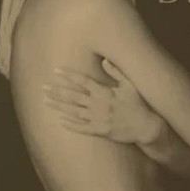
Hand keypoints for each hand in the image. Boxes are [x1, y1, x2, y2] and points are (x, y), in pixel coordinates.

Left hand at [44, 59, 164, 144]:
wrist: (146, 126)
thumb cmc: (138, 104)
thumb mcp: (130, 85)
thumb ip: (116, 71)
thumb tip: (104, 59)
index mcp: (105, 92)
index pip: (83, 81)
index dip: (68, 75)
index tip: (55, 71)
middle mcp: (99, 105)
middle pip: (73, 96)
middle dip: (57, 91)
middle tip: (42, 87)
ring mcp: (98, 118)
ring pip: (73, 112)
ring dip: (58, 106)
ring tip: (45, 101)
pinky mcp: (100, 131)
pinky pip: (81, 128)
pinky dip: (70, 124)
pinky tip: (58, 120)